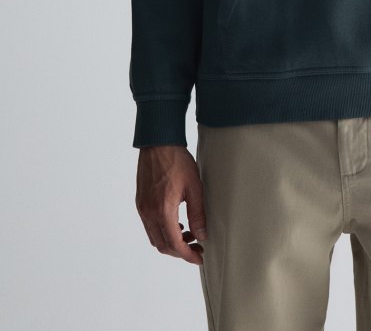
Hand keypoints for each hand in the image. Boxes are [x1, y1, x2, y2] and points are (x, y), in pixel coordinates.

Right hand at [135, 145, 207, 264]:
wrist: (158, 142)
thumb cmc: (177, 161)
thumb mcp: (194, 187)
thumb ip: (198, 214)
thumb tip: (202, 235)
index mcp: (163, 210)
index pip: (174, 244)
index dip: (187, 255)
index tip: (199, 257)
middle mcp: (149, 213)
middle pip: (162, 245)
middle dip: (180, 251)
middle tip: (197, 248)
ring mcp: (142, 208)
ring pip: (155, 237)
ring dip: (171, 242)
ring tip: (189, 235)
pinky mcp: (140, 202)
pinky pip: (150, 226)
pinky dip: (163, 231)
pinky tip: (176, 224)